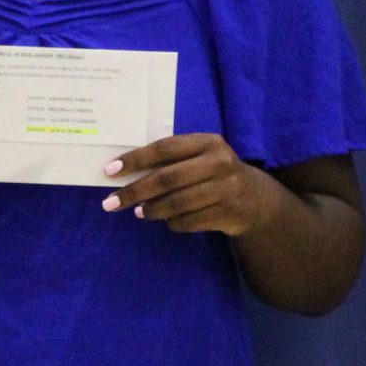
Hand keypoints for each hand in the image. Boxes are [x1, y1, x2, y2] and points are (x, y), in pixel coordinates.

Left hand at [101, 133, 276, 235]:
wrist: (256, 198)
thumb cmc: (212, 173)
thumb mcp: (198, 158)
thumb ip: (169, 160)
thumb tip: (120, 171)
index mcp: (208, 142)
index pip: (164, 148)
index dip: (135, 159)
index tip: (109, 171)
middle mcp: (220, 162)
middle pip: (167, 178)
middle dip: (135, 191)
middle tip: (111, 202)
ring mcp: (228, 188)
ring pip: (177, 203)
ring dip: (152, 210)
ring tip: (138, 212)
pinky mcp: (231, 212)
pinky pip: (190, 221)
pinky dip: (173, 223)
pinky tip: (167, 220)